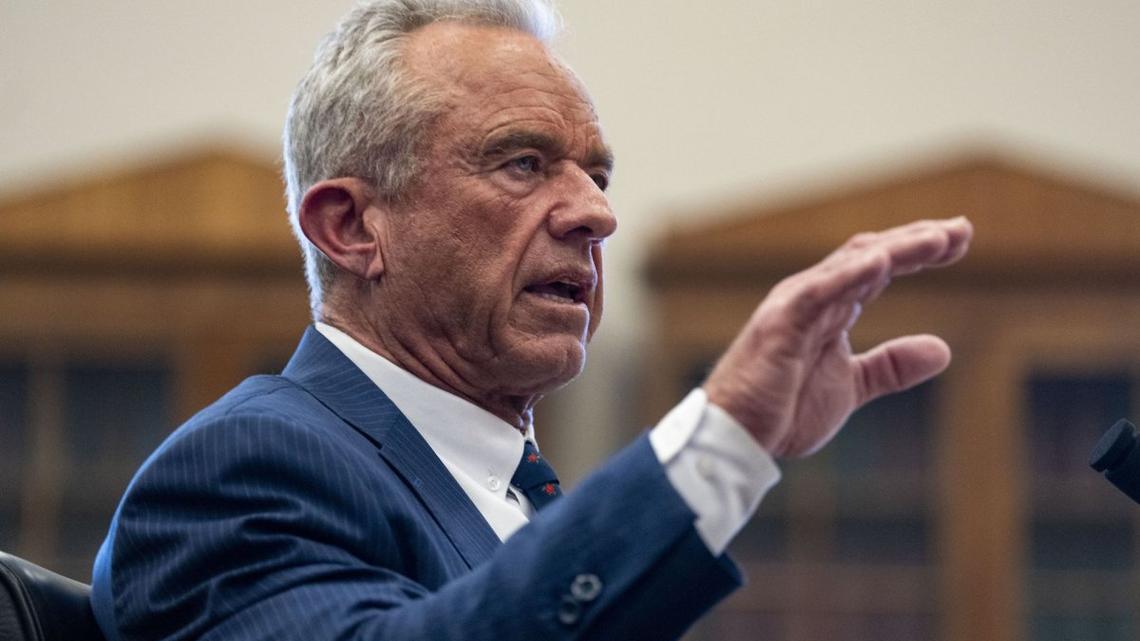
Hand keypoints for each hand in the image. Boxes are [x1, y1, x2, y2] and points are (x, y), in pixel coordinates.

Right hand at [703, 217, 972, 457]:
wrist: (736, 437)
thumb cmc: (782, 410)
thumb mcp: (851, 386)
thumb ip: (890, 366)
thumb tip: (943, 349)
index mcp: (829, 310)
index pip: (879, 268)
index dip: (918, 252)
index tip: (959, 241)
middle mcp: (813, 297)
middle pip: (870, 254)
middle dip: (917, 241)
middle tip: (962, 231)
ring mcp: (796, 306)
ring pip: (852, 264)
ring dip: (897, 249)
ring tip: (938, 239)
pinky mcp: (781, 322)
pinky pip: (819, 291)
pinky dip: (850, 273)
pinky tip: (883, 261)